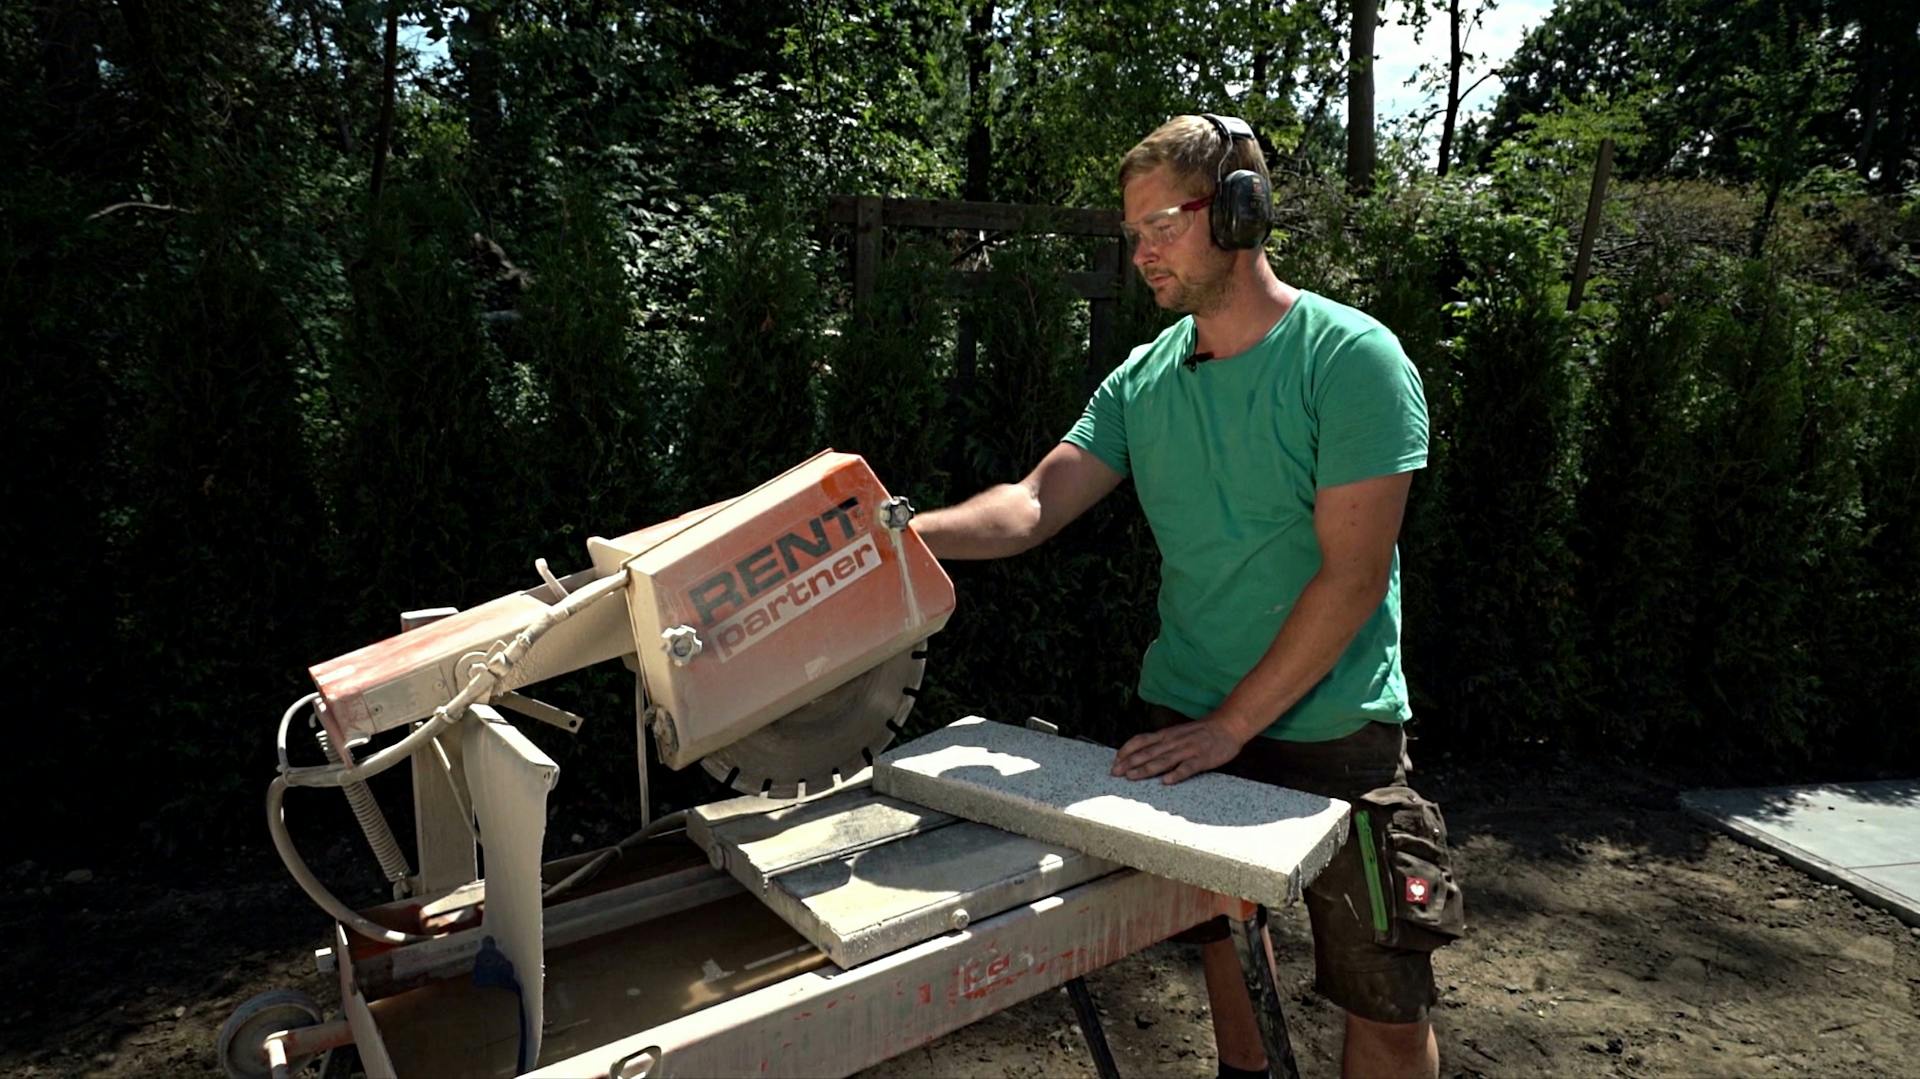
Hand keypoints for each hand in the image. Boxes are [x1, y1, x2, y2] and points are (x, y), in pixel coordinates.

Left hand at [1109, 715, 1250, 785]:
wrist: (1229, 725)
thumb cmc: (1202, 731)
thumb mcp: (1178, 732)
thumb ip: (1163, 741)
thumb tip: (1143, 751)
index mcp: (1168, 735)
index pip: (1142, 740)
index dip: (1127, 750)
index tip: (1115, 760)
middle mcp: (1174, 742)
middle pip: (1149, 752)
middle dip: (1130, 762)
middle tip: (1115, 773)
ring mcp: (1188, 750)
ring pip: (1164, 760)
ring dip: (1146, 768)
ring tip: (1132, 776)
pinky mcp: (1202, 759)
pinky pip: (1188, 767)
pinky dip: (1176, 774)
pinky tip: (1166, 782)